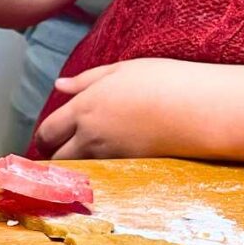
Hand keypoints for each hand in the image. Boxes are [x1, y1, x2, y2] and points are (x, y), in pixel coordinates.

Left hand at [35, 58, 210, 159]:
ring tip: (80, 160)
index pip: (48, 131)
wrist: (200, 109)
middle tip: (58, 153)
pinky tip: (106, 164)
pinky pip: (100, 174)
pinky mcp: (126, 169)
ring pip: (77, 169)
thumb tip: (59, 85)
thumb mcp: (122, 70)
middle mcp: (90, 136)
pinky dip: (96, 172)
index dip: (43, 138)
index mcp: (85, 107)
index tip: (47, 138)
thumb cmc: (164, 81)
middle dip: (53, 157)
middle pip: (57, 158)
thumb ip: (86, 80)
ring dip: (74, 166)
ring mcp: (108, 156)